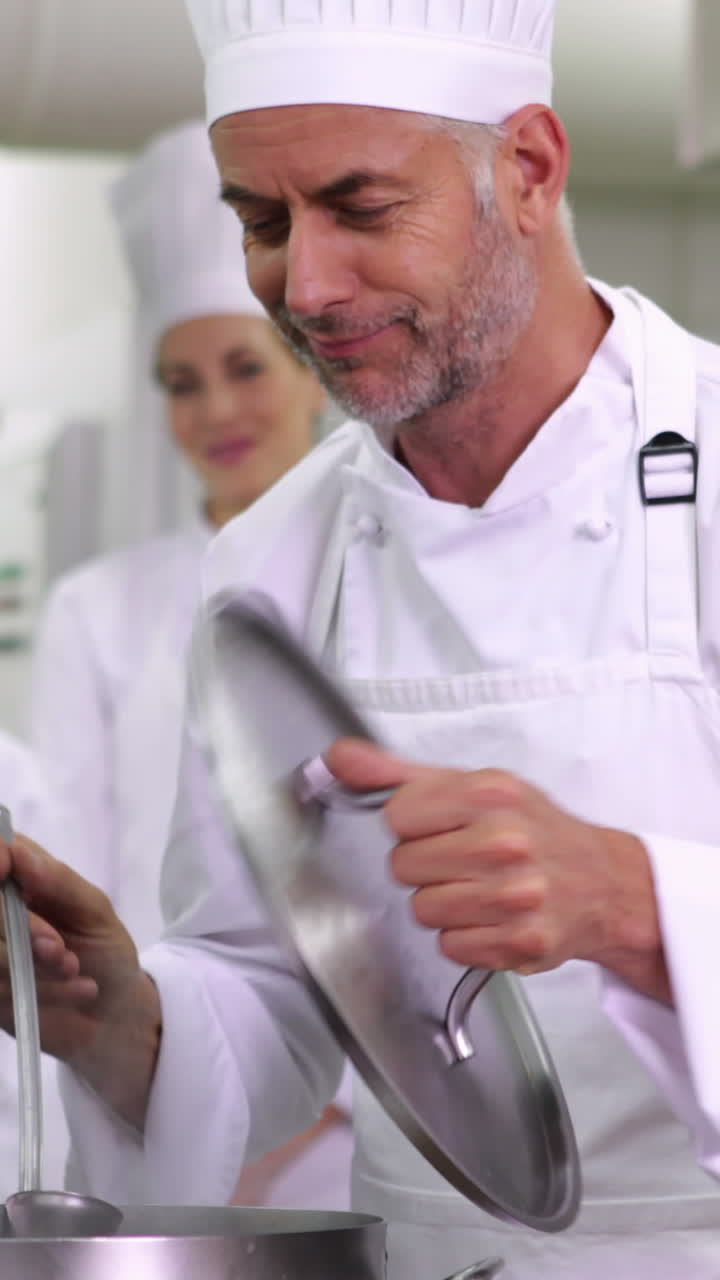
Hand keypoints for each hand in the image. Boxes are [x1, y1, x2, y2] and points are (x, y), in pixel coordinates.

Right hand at [0, 832, 159, 1124]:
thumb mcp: (94, 911)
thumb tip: (17, 854)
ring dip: (39, 968)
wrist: (113, 1015)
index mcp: (24, 880)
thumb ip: (59, 882)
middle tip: (61, 951)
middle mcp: (1, 912)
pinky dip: (43, 992)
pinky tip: (76, 992)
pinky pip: (0, 987)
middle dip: (25, 931)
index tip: (4, 869)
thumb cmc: (106, 951)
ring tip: (77, 972)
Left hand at [326, 739, 669, 1000]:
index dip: (412, 825)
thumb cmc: (531, 828)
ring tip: (478, 888)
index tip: (440, 826)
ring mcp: (517, 896)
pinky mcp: (523, 942)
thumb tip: (337, 758)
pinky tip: (493, 917)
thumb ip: (397, 773)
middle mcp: (506, 842)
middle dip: (426, 866)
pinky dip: (467, 936)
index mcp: (490, 793)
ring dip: (444, 903)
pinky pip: (452, 946)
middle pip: (404, 866)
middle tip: (463, 859)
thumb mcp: (472, 785)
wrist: (601, 880)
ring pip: (423, 909)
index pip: (397, 816)